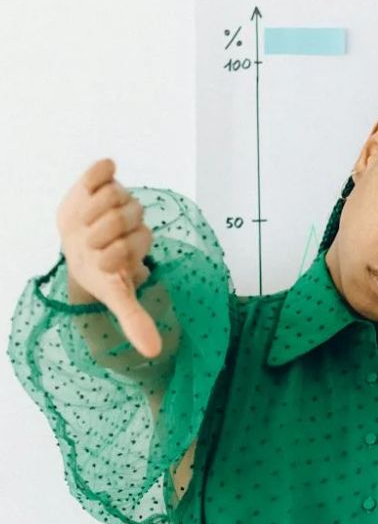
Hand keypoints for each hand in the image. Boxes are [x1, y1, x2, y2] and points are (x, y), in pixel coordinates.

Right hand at [57, 158, 161, 358]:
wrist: (77, 249)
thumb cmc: (99, 273)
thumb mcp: (115, 296)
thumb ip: (134, 320)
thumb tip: (154, 353)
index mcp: (139, 243)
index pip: (135, 242)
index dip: (114, 255)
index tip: (104, 264)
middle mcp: (133, 219)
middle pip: (123, 216)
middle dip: (101, 232)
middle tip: (92, 241)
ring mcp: (118, 198)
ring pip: (112, 194)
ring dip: (93, 210)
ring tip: (86, 223)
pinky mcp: (100, 182)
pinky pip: (102, 170)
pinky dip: (98, 174)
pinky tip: (93, 184)